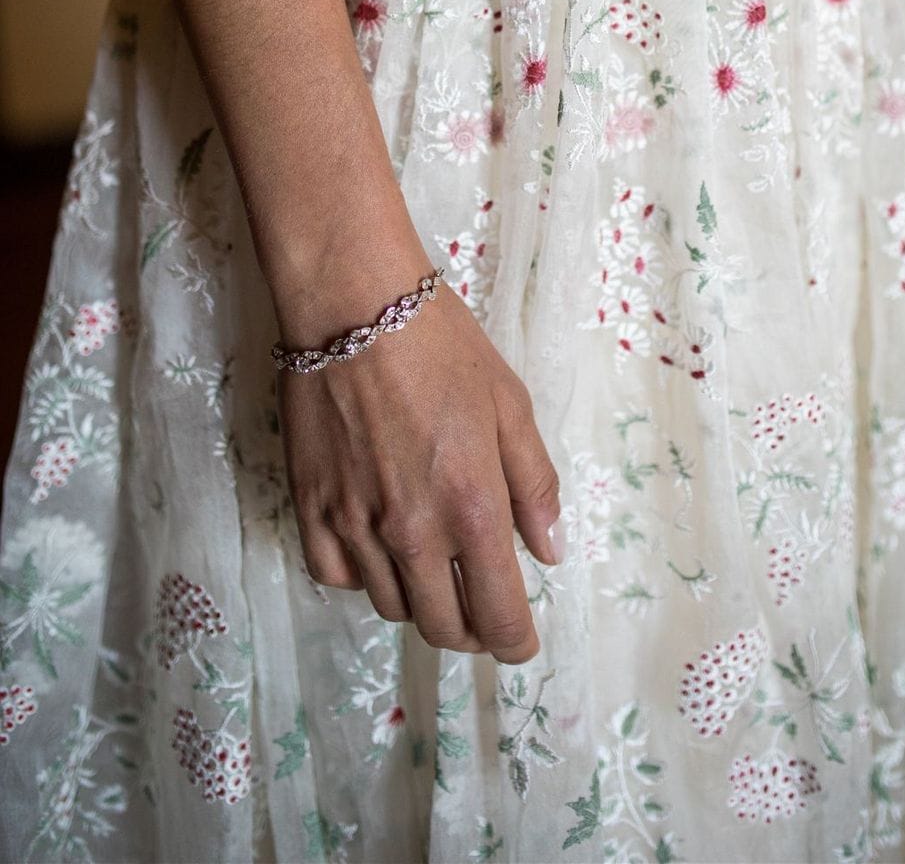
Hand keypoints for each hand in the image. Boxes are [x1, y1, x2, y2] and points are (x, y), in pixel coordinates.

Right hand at [274, 252, 562, 662]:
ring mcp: (355, 526)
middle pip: (444, 626)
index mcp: (472, 509)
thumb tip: (549, 551)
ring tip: (436, 571)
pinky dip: (364, 577)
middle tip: (483, 607)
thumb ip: (534, 484)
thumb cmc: (441, 346)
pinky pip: (338, 577)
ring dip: (422, 602)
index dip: (515, 641)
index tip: (521, 641)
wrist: (352, 307)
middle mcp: (412, 533)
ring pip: (392, 606)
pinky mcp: (311, 509)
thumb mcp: (509, 405)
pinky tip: (380, 547)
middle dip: (473, 629)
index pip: (498, 615)